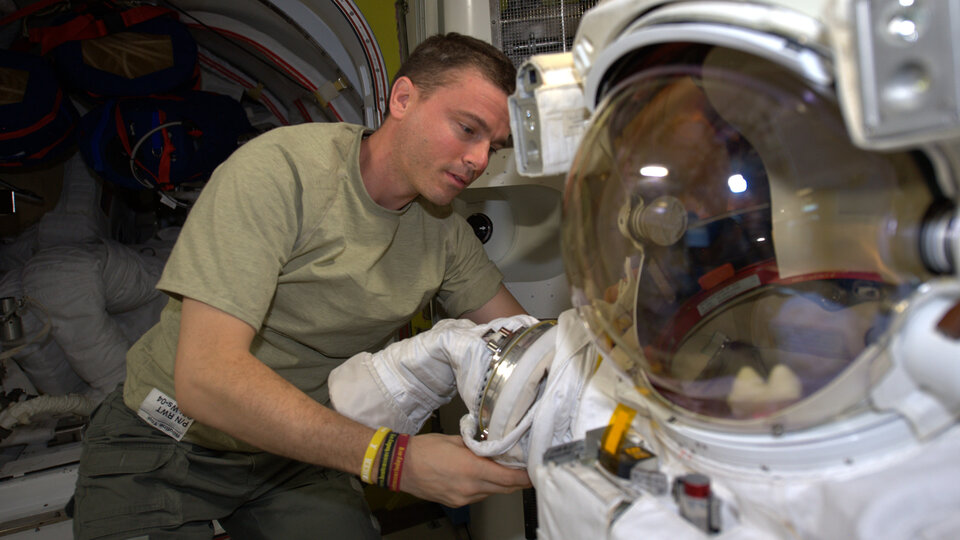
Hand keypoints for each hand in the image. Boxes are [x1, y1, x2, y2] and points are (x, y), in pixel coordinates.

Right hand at [399, 433, 531, 506]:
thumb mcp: (455, 439)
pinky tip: (479, 476)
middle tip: (523, 469)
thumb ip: (477, 445)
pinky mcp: (456, 502)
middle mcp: (470, 487)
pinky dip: (484, 487)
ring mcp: (463, 497)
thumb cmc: (424, 450)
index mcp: (471, 468)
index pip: (508, 478)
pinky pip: (478, 496)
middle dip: (516, 480)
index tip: (532, 471)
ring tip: (499, 469)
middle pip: (504, 488)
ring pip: (491, 493)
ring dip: (499, 483)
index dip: (524, 476)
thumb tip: (492, 444)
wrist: (400, 466)